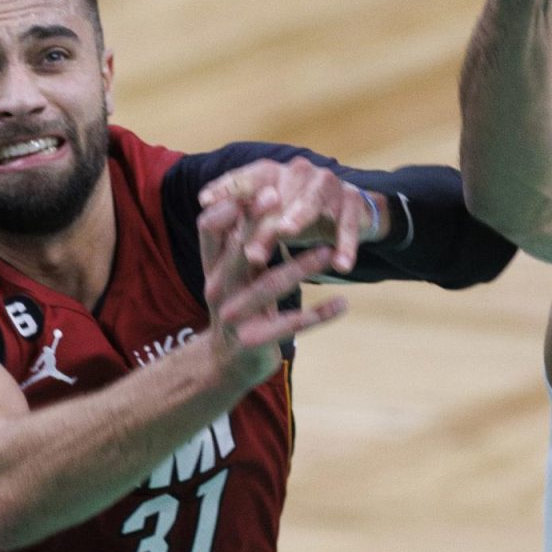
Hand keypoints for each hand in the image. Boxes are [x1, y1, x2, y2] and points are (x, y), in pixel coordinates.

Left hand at [198, 157, 380, 273]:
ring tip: (287, 232)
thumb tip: (206, 218)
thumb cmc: (293, 214)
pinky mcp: (353, 202)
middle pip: (277, 197)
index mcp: (273, 172)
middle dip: (262, 223)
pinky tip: (341, 266)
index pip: (246, 177)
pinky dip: (345, 245)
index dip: (226, 187)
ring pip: (310, 203)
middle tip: (249, 251)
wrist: (346, 212)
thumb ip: (242, 218)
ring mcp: (327, 184)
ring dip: (298, 217)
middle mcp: (299, 172)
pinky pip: (347, 224)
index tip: (204, 201)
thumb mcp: (267, 216)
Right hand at [198, 196, 347, 389]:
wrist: (227, 364)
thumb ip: (236, 241)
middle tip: (286, 200)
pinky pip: (291, 325)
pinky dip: (318, 314)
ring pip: (269, 286)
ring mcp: (234, 318)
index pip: (208, 229)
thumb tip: (246, 195)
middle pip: (239, 251)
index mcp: (212, 268)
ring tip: (328, 252)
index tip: (262, 187)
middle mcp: (218, 290)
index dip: (230, 207)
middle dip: (260, 224)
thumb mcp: (232, 273)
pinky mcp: (255, 341)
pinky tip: (342, 303)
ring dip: (301, 267)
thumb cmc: (238, 306)